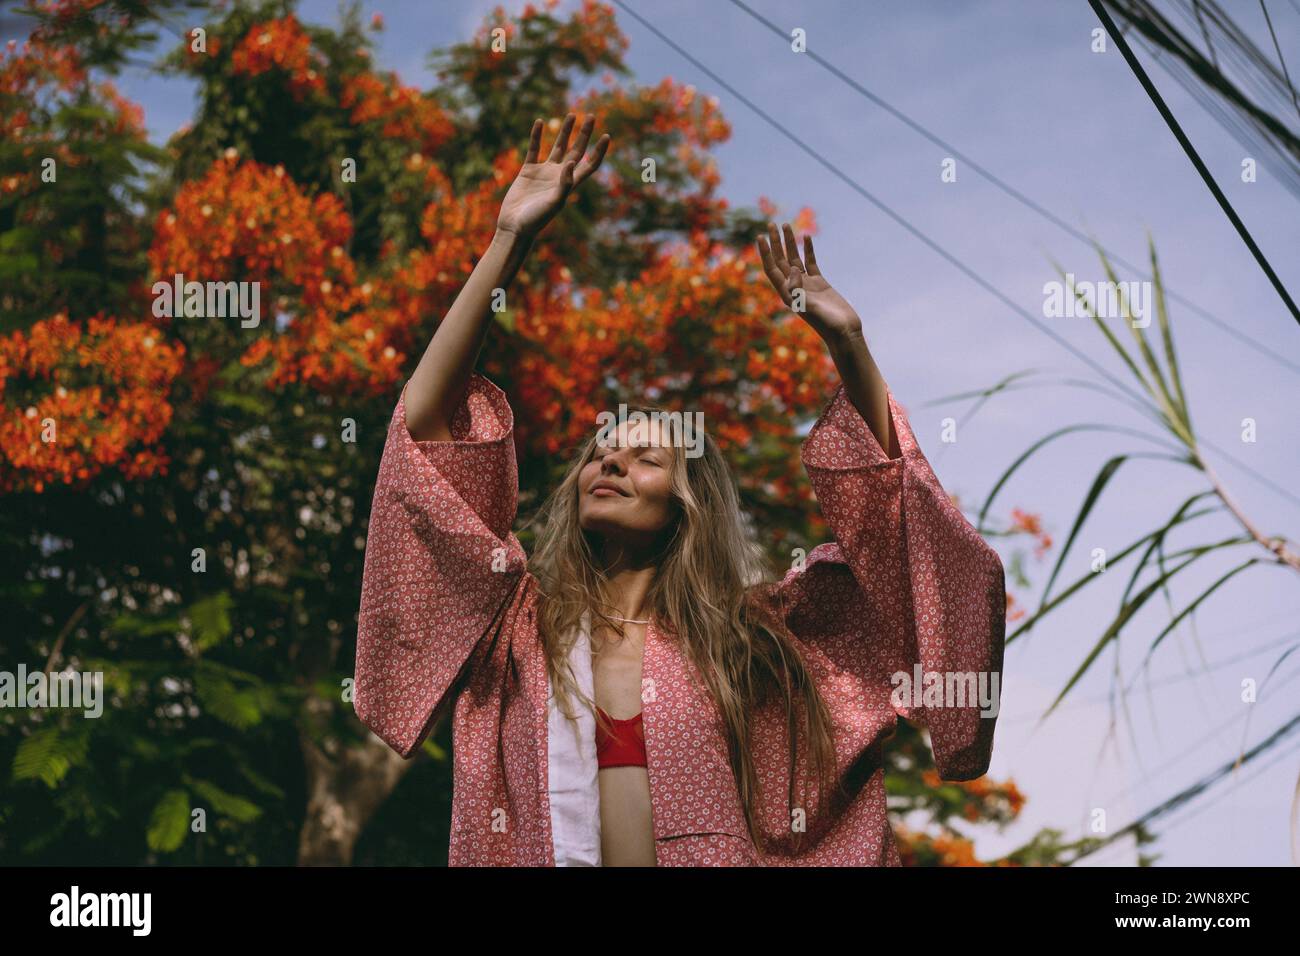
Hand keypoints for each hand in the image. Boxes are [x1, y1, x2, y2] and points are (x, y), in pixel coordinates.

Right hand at [496, 113, 610, 239]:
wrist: (515, 226)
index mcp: (570, 184)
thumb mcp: (554, 202)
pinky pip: (534, 149)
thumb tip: (571, 162)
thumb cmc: (536, 219)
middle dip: (584, 134)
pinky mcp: (528, 170)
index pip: (590, 164)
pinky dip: (536, 136)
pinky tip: (539, 121)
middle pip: (576, 150)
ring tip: (571, 115)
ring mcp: (544, 172)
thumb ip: (564, 183)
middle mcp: (559, 176)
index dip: (599, 151)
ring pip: (557, 147)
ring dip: (564, 131)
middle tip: (591, 115)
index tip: (607, 136)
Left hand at [757, 223, 862, 341]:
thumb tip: (793, 270)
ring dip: (789, 242)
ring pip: (795, 259)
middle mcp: (794, 288)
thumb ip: (798, 290)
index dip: (765, 253)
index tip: (761, 236)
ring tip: (786, 225)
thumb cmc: (827, 325)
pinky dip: (808, 250)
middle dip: (775, 243)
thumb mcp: (810, 308)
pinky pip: (811, 262)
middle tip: (771, 224)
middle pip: (780, 261)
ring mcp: (807, 285)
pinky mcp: (820, 283)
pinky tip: (806, 237)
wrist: (844, 332)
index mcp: (787, 294)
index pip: (772, 269)